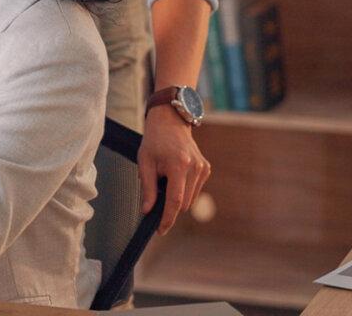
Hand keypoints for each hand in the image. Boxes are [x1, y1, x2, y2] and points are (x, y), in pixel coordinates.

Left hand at [138, 105, 210, 234]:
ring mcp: (203, 168)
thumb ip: (147, 188)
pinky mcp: (206, 169)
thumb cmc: (154, 141)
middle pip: (183, 203)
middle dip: (169, 205)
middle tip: (155, 192)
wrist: (170, 121)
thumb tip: (147, 210)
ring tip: (165, 177)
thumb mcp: (144, 162)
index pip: (175, 201)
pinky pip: (194, 190)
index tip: (160, 230)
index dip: (167, 218)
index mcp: (179, 165)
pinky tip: (174, 175)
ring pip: (190, 199)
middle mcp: (195, 168)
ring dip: (177, 197)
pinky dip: (184, 190)